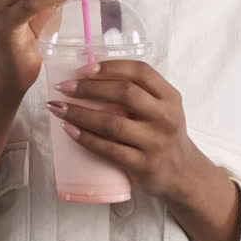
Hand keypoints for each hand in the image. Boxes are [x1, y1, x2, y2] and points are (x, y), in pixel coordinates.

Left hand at [44, 58, 212, 205]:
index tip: (83, 69)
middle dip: (89, 87)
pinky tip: (69, 130)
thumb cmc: (163, 134)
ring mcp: (155, 142)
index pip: (140, 71)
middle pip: (124, 93)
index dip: (110, 67)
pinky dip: (86, 138)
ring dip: (80, 113)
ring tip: (58, 108)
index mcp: (169, 97)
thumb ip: (138, 92)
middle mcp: (165, 117)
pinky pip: (109, 149)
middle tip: (64, 87)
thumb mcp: (162, 108)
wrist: (182, 174)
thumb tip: (89, 74)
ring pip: (112, 123)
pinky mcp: (143, 165)